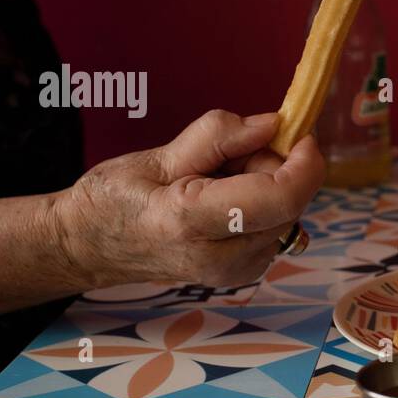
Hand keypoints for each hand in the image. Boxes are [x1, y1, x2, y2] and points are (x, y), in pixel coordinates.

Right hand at [54, 109, 325, 287]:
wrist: (92, 248)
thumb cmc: (116, 198)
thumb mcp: (158, 156)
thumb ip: (218, 137)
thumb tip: (273, 124)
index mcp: (194, 222)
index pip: (281, 197)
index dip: (304, 162)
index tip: (298, 133)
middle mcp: (222, 258)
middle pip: (289, 201)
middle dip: (272, 167)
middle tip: (224, 159)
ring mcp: (237, 272)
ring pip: (288, 213)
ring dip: (266, 187)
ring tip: (214, 185)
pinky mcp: (246, 273)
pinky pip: (277, 226)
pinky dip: (262, 206)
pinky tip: (223, 205)